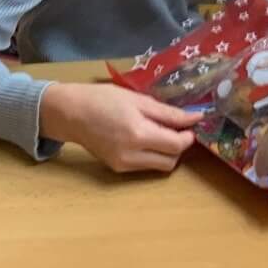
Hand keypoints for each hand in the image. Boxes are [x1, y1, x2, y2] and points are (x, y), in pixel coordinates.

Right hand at [41, 81, 201, 173]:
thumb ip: (169, 112)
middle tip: (178, 127)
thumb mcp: (139, 100)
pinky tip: (146, 138)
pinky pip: (144, 166)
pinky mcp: (116, 169)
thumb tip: (196, 117)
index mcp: (138, 135)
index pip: (176, 146)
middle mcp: (131, 156)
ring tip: (161, 131)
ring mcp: (123, 165)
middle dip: (179, 146)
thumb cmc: (105, 99)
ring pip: (159, 167)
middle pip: (170, 161)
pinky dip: (152, 155)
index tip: (192, 123)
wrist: (71, 114)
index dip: (189, 136)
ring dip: (167, 152)